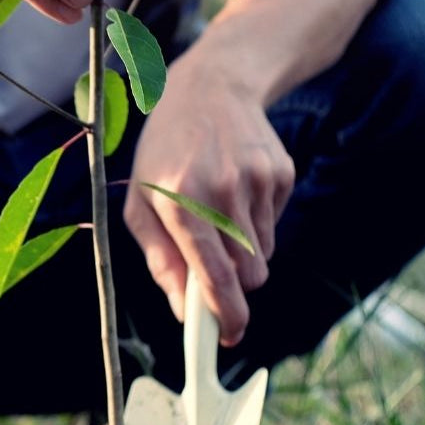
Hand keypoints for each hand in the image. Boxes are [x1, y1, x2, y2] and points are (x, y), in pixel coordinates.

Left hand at [122, 48, 295, 345]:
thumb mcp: (142, 203)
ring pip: (263, 255)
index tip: (228, 336)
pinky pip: (274, 225)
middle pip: (250, 276)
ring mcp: (257, 180)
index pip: (213, 274)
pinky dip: (257, 223)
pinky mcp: (282, 174)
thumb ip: (161, 260)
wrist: (211, 88)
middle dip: (236, 286)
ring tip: (219, 214)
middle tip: (215, 270)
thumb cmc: (165, 153)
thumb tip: (183, 311)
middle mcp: (223, 191)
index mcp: (181, 201)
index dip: (224, 313)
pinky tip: (236, 191)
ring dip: (243, 252)